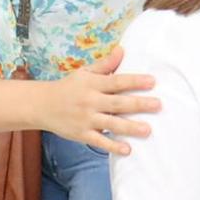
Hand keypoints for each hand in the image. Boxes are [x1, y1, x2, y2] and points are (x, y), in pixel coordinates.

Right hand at [43, 46, 158, 154]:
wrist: (41, 105)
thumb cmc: (67, 87)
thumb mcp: (84, 73)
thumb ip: (104, 65)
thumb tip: (122, 50)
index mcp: (92, 84)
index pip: (116, 81)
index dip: (134, 81)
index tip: (152, 81)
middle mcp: (90, 101)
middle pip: (118, 103)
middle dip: (138, 104)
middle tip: (158, 105)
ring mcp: (86, 119)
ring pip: (111, 124)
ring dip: (130, 127)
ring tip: (147, 130)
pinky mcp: (81, 134)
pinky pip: (99, 141)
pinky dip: (113, 146)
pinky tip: (127, 150)